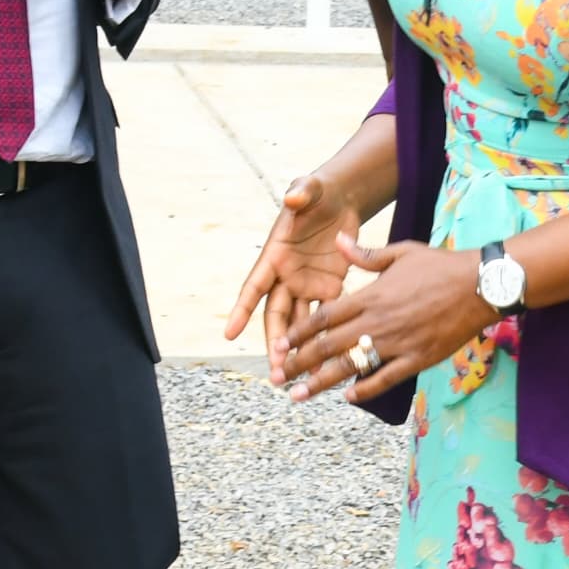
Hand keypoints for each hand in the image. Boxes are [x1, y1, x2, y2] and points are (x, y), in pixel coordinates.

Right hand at [226, 172, 366, 375]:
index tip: (229, 333)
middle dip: (275, 344)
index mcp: (275, 256)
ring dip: (298, 350)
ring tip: (298, 379)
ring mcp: (306, 285)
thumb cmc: (317, 193)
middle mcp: (286, 276)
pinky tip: (327, 361)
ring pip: (298, 324)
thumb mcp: (309, 189)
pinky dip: (325, 338)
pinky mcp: (328, 289)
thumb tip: (293, 199)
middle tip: (276, 371)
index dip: (241, 310)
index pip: (254, 287)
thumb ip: (302, 193)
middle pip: (276, 316)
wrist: (340, 200)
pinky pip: (325, 318)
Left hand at [274, 238, 489, 404]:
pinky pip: (385, 378)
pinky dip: (364, 389)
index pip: (324, 317)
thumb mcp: (401, 252)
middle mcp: (378, 322)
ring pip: (351, 366)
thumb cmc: (440, 266)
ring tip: (299, 395)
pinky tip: (347, 397)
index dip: (299, 332)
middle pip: (329, 345)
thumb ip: (366, 255)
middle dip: (300, 362)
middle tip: (278, 377)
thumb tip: (338, 241)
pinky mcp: (417, 359)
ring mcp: (397, 343)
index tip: (280, 344)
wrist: (481, 285)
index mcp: (371, 295)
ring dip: (321, 382)